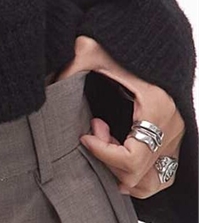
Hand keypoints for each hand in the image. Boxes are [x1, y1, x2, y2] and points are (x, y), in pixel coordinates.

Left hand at [48, 36, 184, 200]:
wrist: (149, 40)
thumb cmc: (122, 44)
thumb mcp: (93, 49)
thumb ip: (72, 65)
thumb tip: (47, 85)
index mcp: (157, 109)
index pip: (132, 159)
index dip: (103, 153)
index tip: (84, 135)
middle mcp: (171, 128)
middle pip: (136, 173)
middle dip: (107, 158)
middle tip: (93, 130)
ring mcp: (175, 137)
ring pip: (150, 182)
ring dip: (121, 170)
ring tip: (106, 140)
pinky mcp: (173, 141)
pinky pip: (159, 177)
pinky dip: (135, 173)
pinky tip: (116, 149)